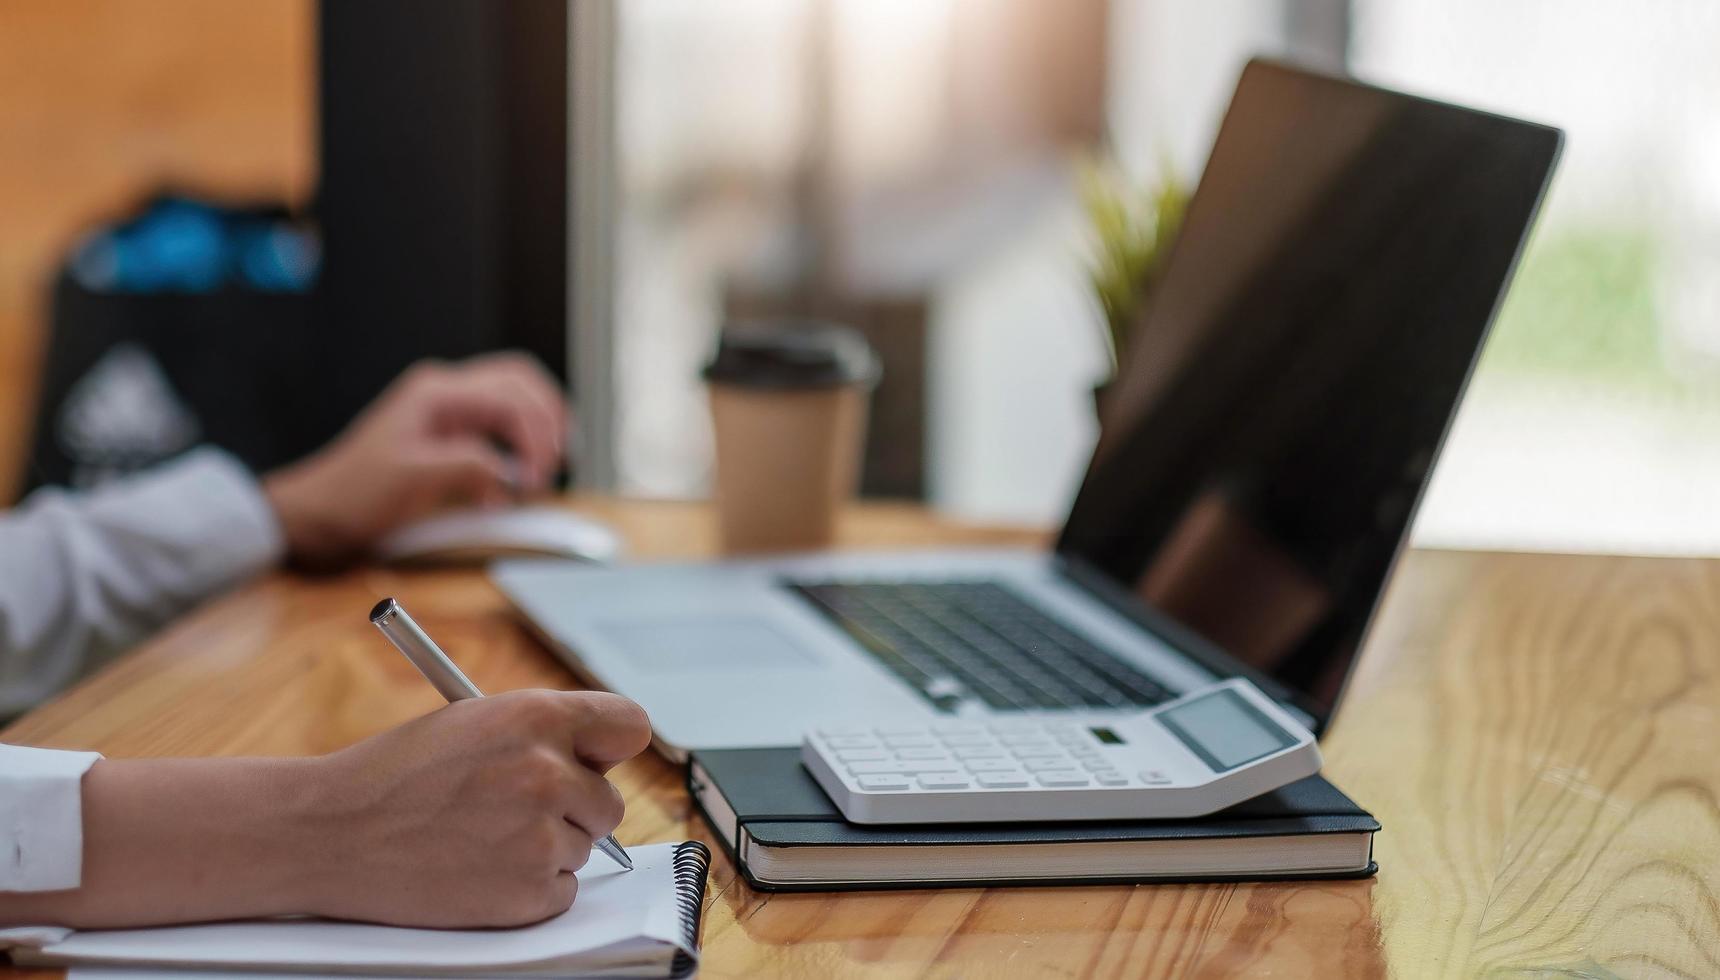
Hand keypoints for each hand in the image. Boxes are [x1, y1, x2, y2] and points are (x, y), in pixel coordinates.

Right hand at [2, 690, 652, 929]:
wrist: (330, 834)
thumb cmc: (394, 775)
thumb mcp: (471, 722)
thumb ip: (541, 732)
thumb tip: (598, 754)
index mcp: (535, 716)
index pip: (630, 724)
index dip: (612, 746)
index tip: (599, 759)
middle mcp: (548, 771)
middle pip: (609, 800)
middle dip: (571, 808)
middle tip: (509, 811)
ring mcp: (541, 835)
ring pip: (584, 847)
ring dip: (545, 849)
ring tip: (478, 838)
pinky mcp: (530, 891)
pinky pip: (562, 891)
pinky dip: (530, 890)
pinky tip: (479, 870)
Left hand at [262, 352, 568, 563]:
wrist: (319, 512)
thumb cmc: (355, 494)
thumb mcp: (412, 479)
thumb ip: (467, 466)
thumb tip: (510, 471)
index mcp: (437, 392)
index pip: (511, 398)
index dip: (535, 438)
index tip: (535, 481)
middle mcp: (446, 391)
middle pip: (521, 383)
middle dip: (548, 423)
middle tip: (552, 467)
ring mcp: (449, 409)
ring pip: (517, 398)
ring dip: (539, 428)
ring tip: (545, 466)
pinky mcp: (451, 432)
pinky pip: (500, 425)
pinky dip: (520, 446)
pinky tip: (516, 478)